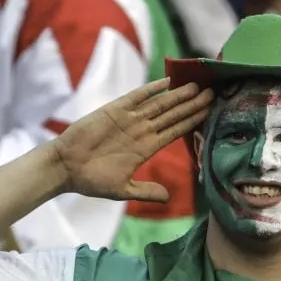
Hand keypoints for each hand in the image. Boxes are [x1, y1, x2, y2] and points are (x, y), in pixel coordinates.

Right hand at [48, 79, 212, 202]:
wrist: (66, 168)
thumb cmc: (91, 180)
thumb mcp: (122, 190)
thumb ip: (146, 191)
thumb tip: (168, 198)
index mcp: (145, 148)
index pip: (174, 131)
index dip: (192, 121)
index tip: (210, 112)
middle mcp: (140, 131)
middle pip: (172, 115)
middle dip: (192, 104)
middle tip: (213, 92)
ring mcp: (128, 120)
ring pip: (159, 105)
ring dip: (178, 96)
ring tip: (197, 86)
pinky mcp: (114, 111)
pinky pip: (136, 97)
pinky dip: (151, 89)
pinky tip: (167, 82)